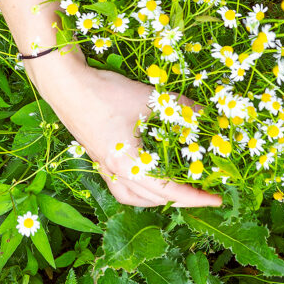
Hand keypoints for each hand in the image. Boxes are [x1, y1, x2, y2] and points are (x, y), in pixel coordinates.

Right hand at [25, 50, 221, 207]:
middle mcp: (115, 172)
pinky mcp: (97, 158)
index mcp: (128, 164)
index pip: (169, 190)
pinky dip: (138, 190)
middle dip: (181, 199)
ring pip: (133, 197)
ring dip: (158, 199)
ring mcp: (103, 167)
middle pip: (153, 198)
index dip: (196, 196)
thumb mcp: (150, 99)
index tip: (217, 197)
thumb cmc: (106, 93)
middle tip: (204, 192)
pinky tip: (147, 178)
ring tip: (177, 191)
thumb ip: (182, 109)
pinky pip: (120, 187)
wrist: (66, 84)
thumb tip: (209, 117)